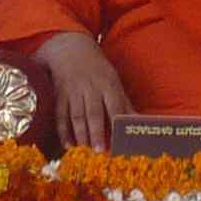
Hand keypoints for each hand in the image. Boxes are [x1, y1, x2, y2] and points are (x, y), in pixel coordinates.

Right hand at [36, 33, 133, 152]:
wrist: (70, 50)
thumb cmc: (98, 70)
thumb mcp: (114, 82)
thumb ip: (125, 104)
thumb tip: (140, 122)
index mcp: (108, 84)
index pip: (114, 106)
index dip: (116, 123)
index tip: (120, 141)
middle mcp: (90, 88)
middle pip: (93, 112)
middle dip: (96, 131)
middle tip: (99, 150)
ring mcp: (73, 91)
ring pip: (76, 115)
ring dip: (80, 133)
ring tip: (84, 150)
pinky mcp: (59, 95)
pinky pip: (60, 115)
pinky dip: (63, 131)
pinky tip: (67, 145)